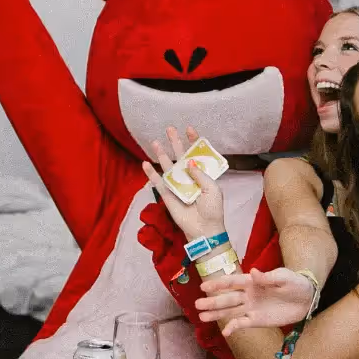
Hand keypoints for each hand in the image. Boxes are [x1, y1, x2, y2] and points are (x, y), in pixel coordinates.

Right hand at [139, 126, 226, 241]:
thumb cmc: (212, 209)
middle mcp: (189, 177)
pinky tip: (145, 163)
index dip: (194, 142)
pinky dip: (151, 174)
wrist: (204, 229)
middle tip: (170, 129)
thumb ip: (200, 174)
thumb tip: (189, 161)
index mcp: (202, 175)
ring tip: (155, 142)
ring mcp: (177, 185)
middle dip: (175, 142)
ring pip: (168, 166)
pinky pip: (158, 182)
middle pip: (181, 156)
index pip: (197, 155)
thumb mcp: (212, 189)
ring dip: (162, 154)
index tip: (189, 129)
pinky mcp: (168, 195)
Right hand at [196, 268, 317, 335]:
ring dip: (216, 314)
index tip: (204, 286)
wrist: (307, 299)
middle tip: (196, 305)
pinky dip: (233, 328)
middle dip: (212, 302)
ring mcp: (252, 308)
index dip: (218, 284)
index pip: (232, 282)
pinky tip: (224, 332)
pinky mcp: (258, 320)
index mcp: (252, 282)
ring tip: (202, 317)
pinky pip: (242, 324)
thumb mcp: (284, 277)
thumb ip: (268, 277)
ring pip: (230, 311)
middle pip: (227, 298)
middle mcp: (248, 295)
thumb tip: (253, 272)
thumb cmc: (295, 283)